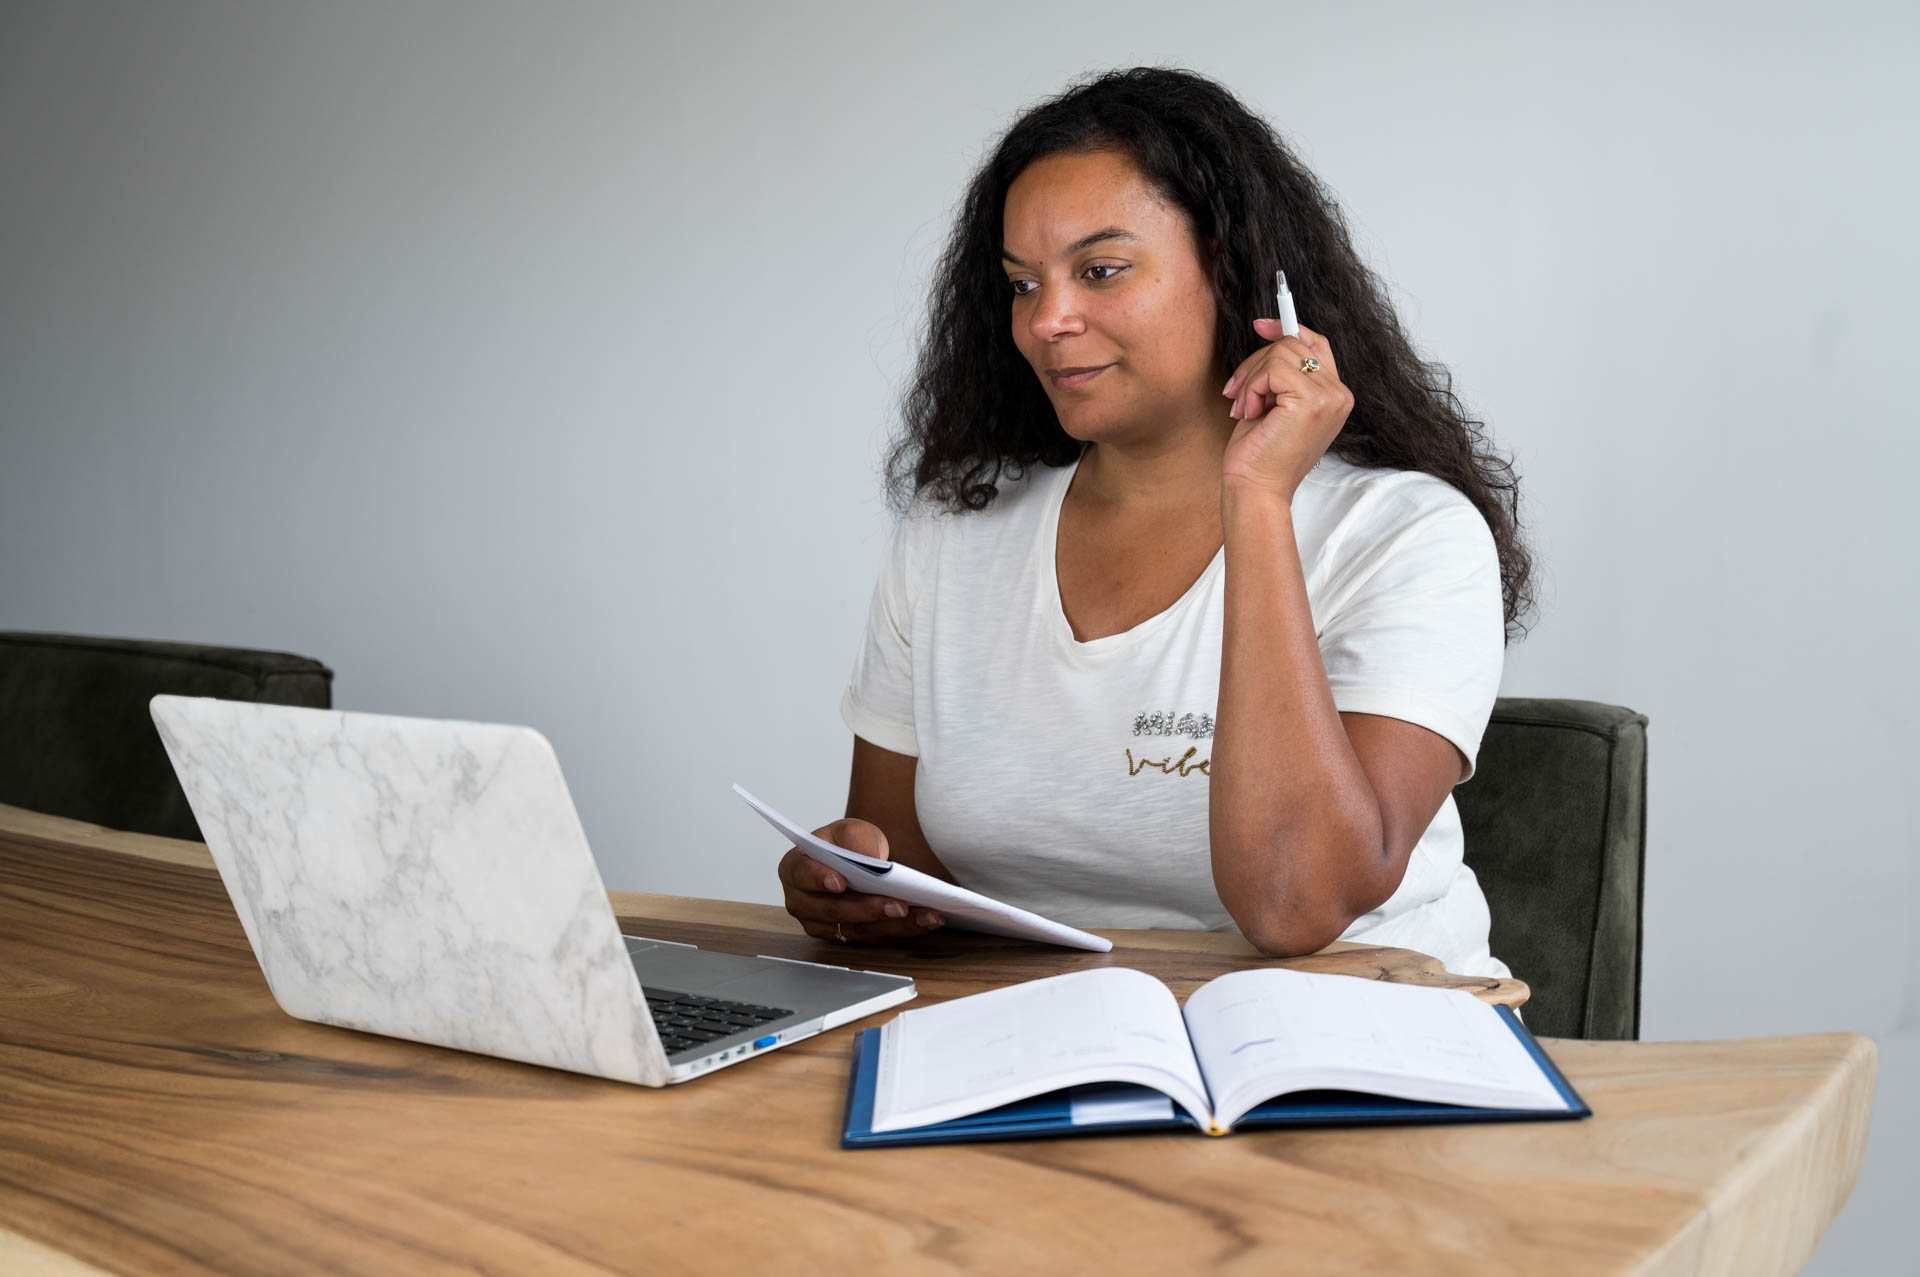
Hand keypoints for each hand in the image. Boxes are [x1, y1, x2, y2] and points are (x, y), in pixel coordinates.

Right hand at [776, 818, 944, 943]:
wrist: (856, 860)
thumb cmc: (846, 843)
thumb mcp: (852, 830)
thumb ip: (858, 839)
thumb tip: (873, 860)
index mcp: (795, 869)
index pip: (803, 875)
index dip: (820, 879)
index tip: (840, 881)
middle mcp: (803, 902)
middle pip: (834, 911)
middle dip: (869, 908)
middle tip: (898, 904)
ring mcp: (822, 924)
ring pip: (857, 929)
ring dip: (893, 924)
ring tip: (924, 913)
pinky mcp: (845, 936)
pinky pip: (874, 937)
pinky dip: (903, 929)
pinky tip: (926, 919)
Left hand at [1220, 320, 1352, 501]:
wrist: (1256, 490)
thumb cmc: (1259, 454)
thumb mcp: (1273, 404)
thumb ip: (1282, 373)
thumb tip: (1271, 329)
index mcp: (1335, 396)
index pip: (1317, 344)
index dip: (1288, 328)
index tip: (1260, 326)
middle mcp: (1340, 394)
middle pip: (1293, 344)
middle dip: (1255, 363)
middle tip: (1236, 392)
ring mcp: (1330, 397)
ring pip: (1281, 352)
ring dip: (1251, 377)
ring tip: (1243, 408)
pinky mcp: (1312, 401)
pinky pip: (1273, 369)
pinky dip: (1252, 387)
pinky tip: (1249, 413)